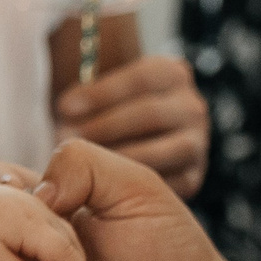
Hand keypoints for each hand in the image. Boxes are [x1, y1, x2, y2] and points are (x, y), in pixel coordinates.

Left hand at [56, 54, 208, 196]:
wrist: (140, 142)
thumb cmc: (110, 111)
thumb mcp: (101, 92)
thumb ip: (87, 95)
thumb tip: (66, 110)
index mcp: (171, 75)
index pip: (143, 77)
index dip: (101, 92)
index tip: (65, 108)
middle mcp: (191, 107)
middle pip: (150, 114)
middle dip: (104, 126)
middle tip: (68, 138)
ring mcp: (196, 143)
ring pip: (158, 151)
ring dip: (116, 157)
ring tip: (82, 162)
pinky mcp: (192, 177)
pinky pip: (164, 182)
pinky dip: (132, 184)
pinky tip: (103, 185)